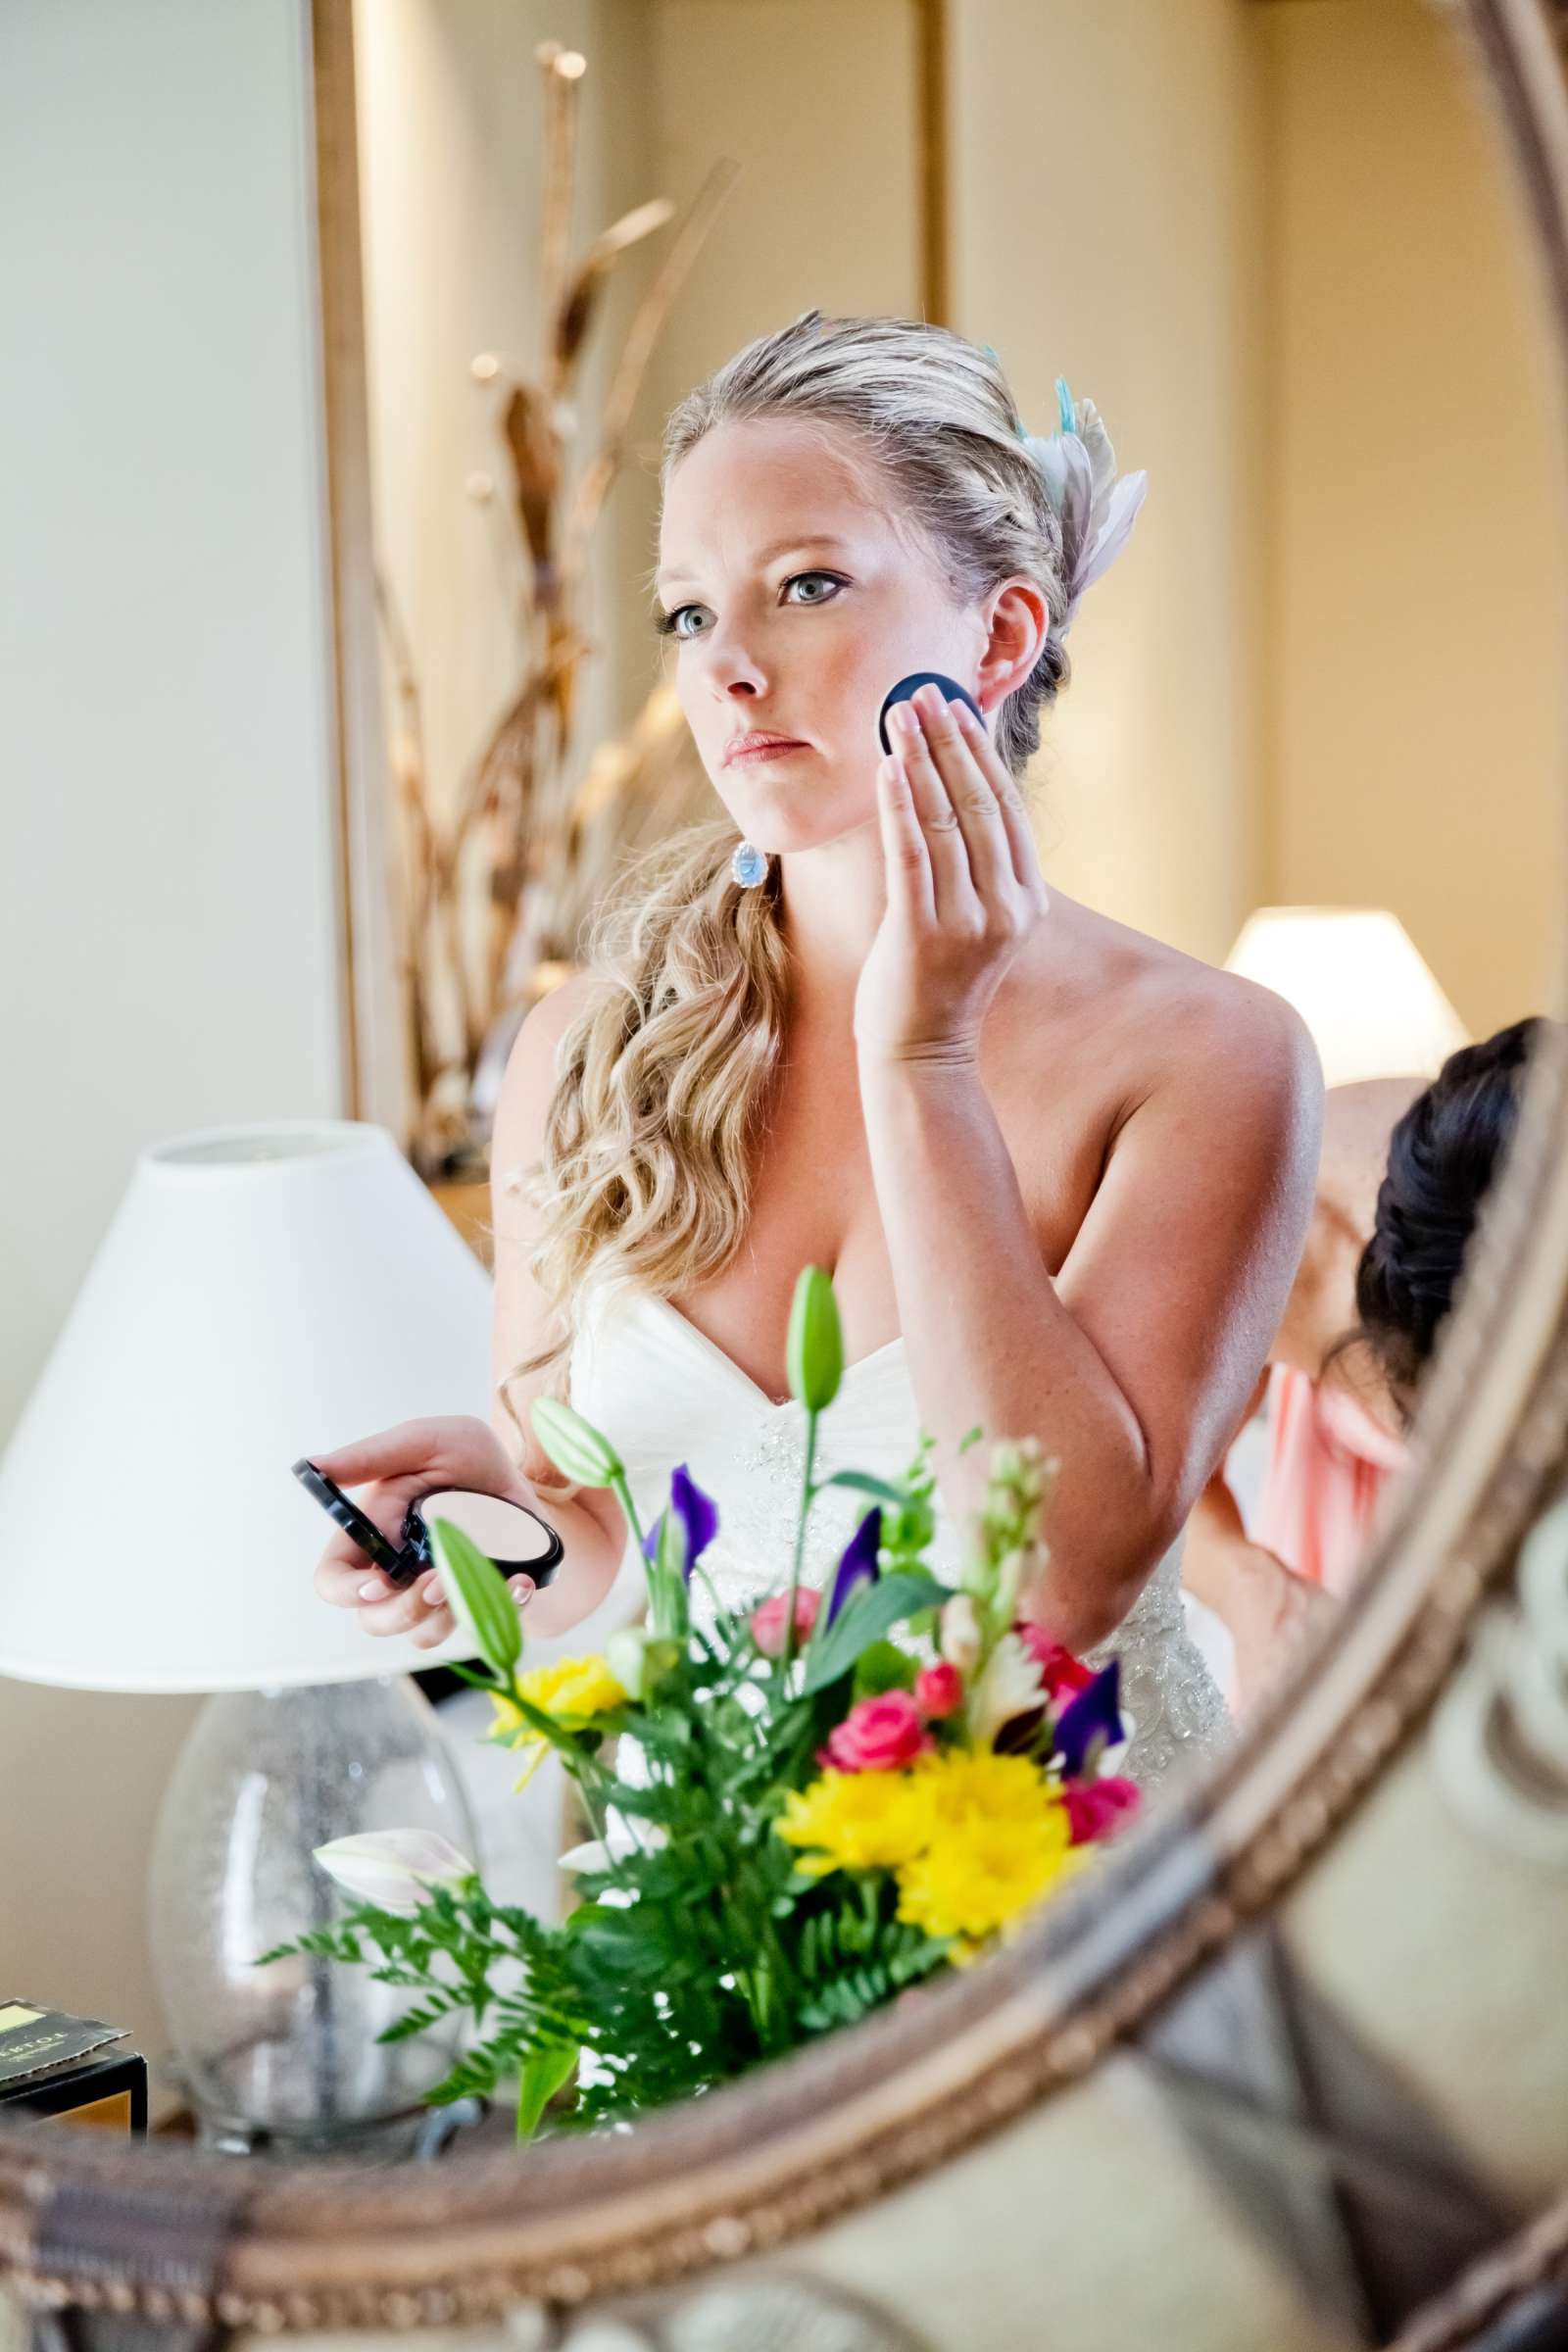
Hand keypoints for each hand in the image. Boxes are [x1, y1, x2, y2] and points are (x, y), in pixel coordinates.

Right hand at [311, 1415, 539, 1652]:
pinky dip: (500, 1608)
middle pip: (375, 1620)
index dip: (345, 1591)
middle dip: (404, 1609)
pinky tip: (519, 1583)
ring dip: (448, 1613)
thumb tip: (314, 1466)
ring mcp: (435, 1598)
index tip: (378, 1584)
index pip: (333, 1580)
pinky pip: (477, 1629)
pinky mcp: (473, 1609)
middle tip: (438, 1582)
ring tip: (479, 1573)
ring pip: (422, 1634)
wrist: (527, 1483)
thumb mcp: (427, 1443)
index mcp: (372, 1537)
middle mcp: (396, 1575)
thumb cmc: (467, 1461)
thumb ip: (373, 1456)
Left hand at [853, 682, 1048, 1064]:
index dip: (980, 751)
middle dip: (949, 741)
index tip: (956, 706)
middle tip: (923, 693)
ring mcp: (967, 922)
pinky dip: (901, 806)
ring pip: (945, 820)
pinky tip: (889, 768)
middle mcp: (1006, 907)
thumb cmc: (940, 980)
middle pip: (978, 803)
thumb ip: (976, 864)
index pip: (1005, 807)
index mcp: (1027, 899)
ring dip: (920, 760)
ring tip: (897, 715)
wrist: (922, 1051)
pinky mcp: (923, 933)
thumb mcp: (976, 918)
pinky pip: (912, 854)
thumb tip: (954, 787)